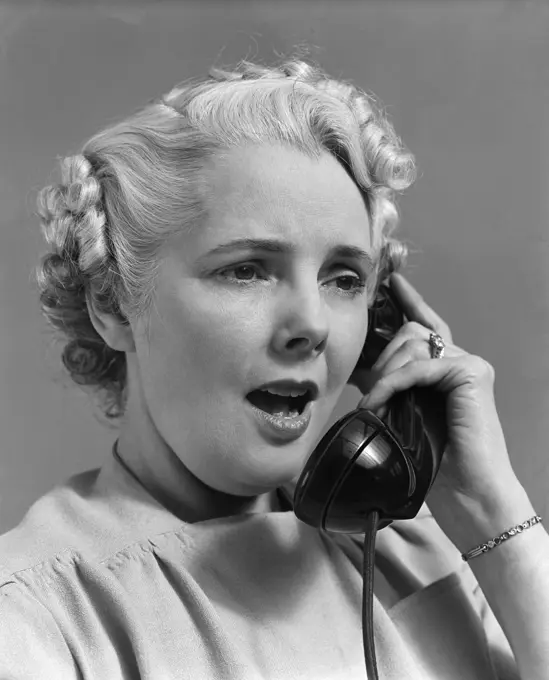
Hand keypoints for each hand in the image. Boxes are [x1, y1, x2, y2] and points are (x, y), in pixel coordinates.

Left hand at [353, 273, 522, 547]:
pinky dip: (394, 383)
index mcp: (445, 368)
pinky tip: (379, 401)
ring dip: (385, 373)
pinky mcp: (473, 373)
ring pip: (413, 345)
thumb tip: (359, 370)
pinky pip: (420, 366)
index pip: (424, 324)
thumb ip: (389, 386)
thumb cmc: (433, 461)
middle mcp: (459, 359)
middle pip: (410, 333)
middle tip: (369, 390)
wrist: (467, 494)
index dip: (408, 301)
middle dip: (381, 357)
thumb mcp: (401, 413)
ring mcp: (468, 364)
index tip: (390, 282)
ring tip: (373, 403)